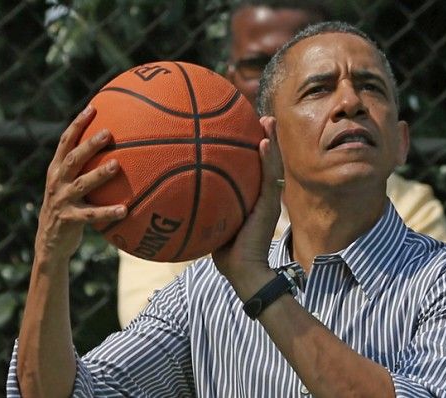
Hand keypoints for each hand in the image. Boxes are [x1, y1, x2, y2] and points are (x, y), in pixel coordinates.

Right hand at [34, 106, 126, 264]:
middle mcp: (57, 181)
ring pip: (82, 183)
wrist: (49, 242)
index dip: (78, 124)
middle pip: (73, 158)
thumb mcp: (70, 185)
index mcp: (57, 170)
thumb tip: (117, 150)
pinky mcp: (69, 219)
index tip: (93, 108)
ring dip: (99, 174)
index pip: (66, 142)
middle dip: (90, 144)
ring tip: (116, 165)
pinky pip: (92, 215)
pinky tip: (125, 210)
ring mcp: (62, 200)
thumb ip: (84, 168)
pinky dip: (108, 212)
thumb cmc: (68, 208)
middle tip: (108, 132)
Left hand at [212, 116, 282, 282]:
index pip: (252, 168)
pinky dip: (268, 159)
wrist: (243, 271)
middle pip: (266, 160)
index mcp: (251, 197)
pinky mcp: (270, 206)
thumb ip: (201, 206)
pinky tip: (263, 143)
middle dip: (265, 136)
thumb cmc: (225, 253)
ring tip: (267, 120)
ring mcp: (269, 200)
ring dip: (271, 140)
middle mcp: (262, 195)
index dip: (250, 147)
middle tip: (260, 116)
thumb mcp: (210, 224)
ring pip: (273, 164)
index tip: (243, 127)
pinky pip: (270, 178)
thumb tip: (172, 192)